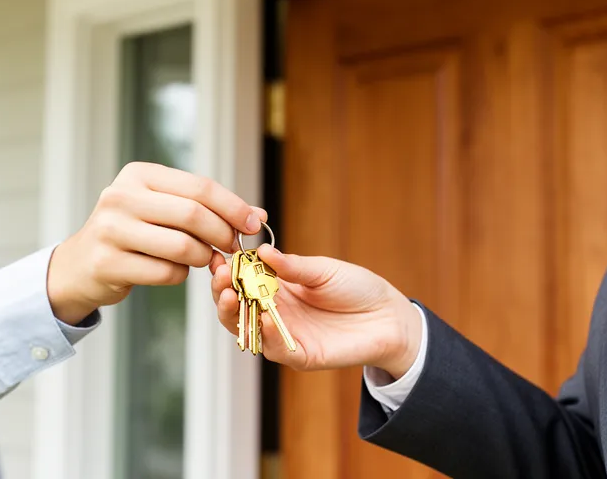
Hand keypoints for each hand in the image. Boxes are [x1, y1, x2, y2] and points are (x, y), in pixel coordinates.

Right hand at [46, 162, 266, 323]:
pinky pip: (165, 272)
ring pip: (182, 247)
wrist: (81, 265)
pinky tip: (172, 270)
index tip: (254, 223)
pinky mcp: (108, 263)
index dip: (233, 206)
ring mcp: (111, 230)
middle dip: (222, 234)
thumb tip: (259, 215)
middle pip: (193, 215)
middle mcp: (121, 197)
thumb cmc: (133, 233)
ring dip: (203, 258)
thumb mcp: (163, 209)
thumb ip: (207, 208)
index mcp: (138, 175)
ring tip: (202, 259)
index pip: (199, 187)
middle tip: (233, 247)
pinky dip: (179, 275)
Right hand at [209, 244, 422, 378]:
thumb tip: (261, 251)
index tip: (218, 258)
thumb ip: (293, 266)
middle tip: (220, 278)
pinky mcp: (300, 355)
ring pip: (247, 330)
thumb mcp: (322, 270)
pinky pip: (276, 349)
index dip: (227, 271)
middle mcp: (273, 312)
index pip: (241, 280)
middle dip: (222, 292)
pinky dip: (267, 335)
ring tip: (230, 296)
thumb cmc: (356, 288)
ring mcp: (284, 335)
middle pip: (235, 307)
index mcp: (276, 287)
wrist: (388, 316)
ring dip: (234, 314)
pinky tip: (262, 319)